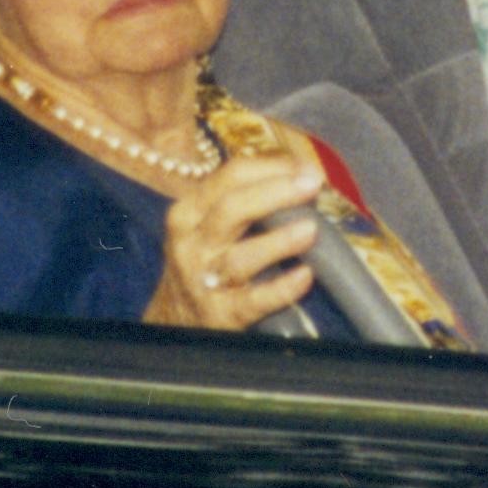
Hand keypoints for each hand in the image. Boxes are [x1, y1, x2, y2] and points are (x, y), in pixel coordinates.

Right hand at [150, 146, 324, 332]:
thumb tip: (299, 175)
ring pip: (240, 257)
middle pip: (231, 209)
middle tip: (312, 184)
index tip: (305, 167)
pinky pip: (254, 300)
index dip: (271, 168)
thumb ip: (242, 199)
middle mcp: (191, 243)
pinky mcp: (222, 315)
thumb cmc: (205, 261)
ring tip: (311, 229)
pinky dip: (282, 288)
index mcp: (189, 212)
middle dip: (275, 192)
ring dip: (278, 241)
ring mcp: (203, 280)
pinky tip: (305, 275)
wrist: (176, 320)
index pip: (229, 177)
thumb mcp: (206, 225)